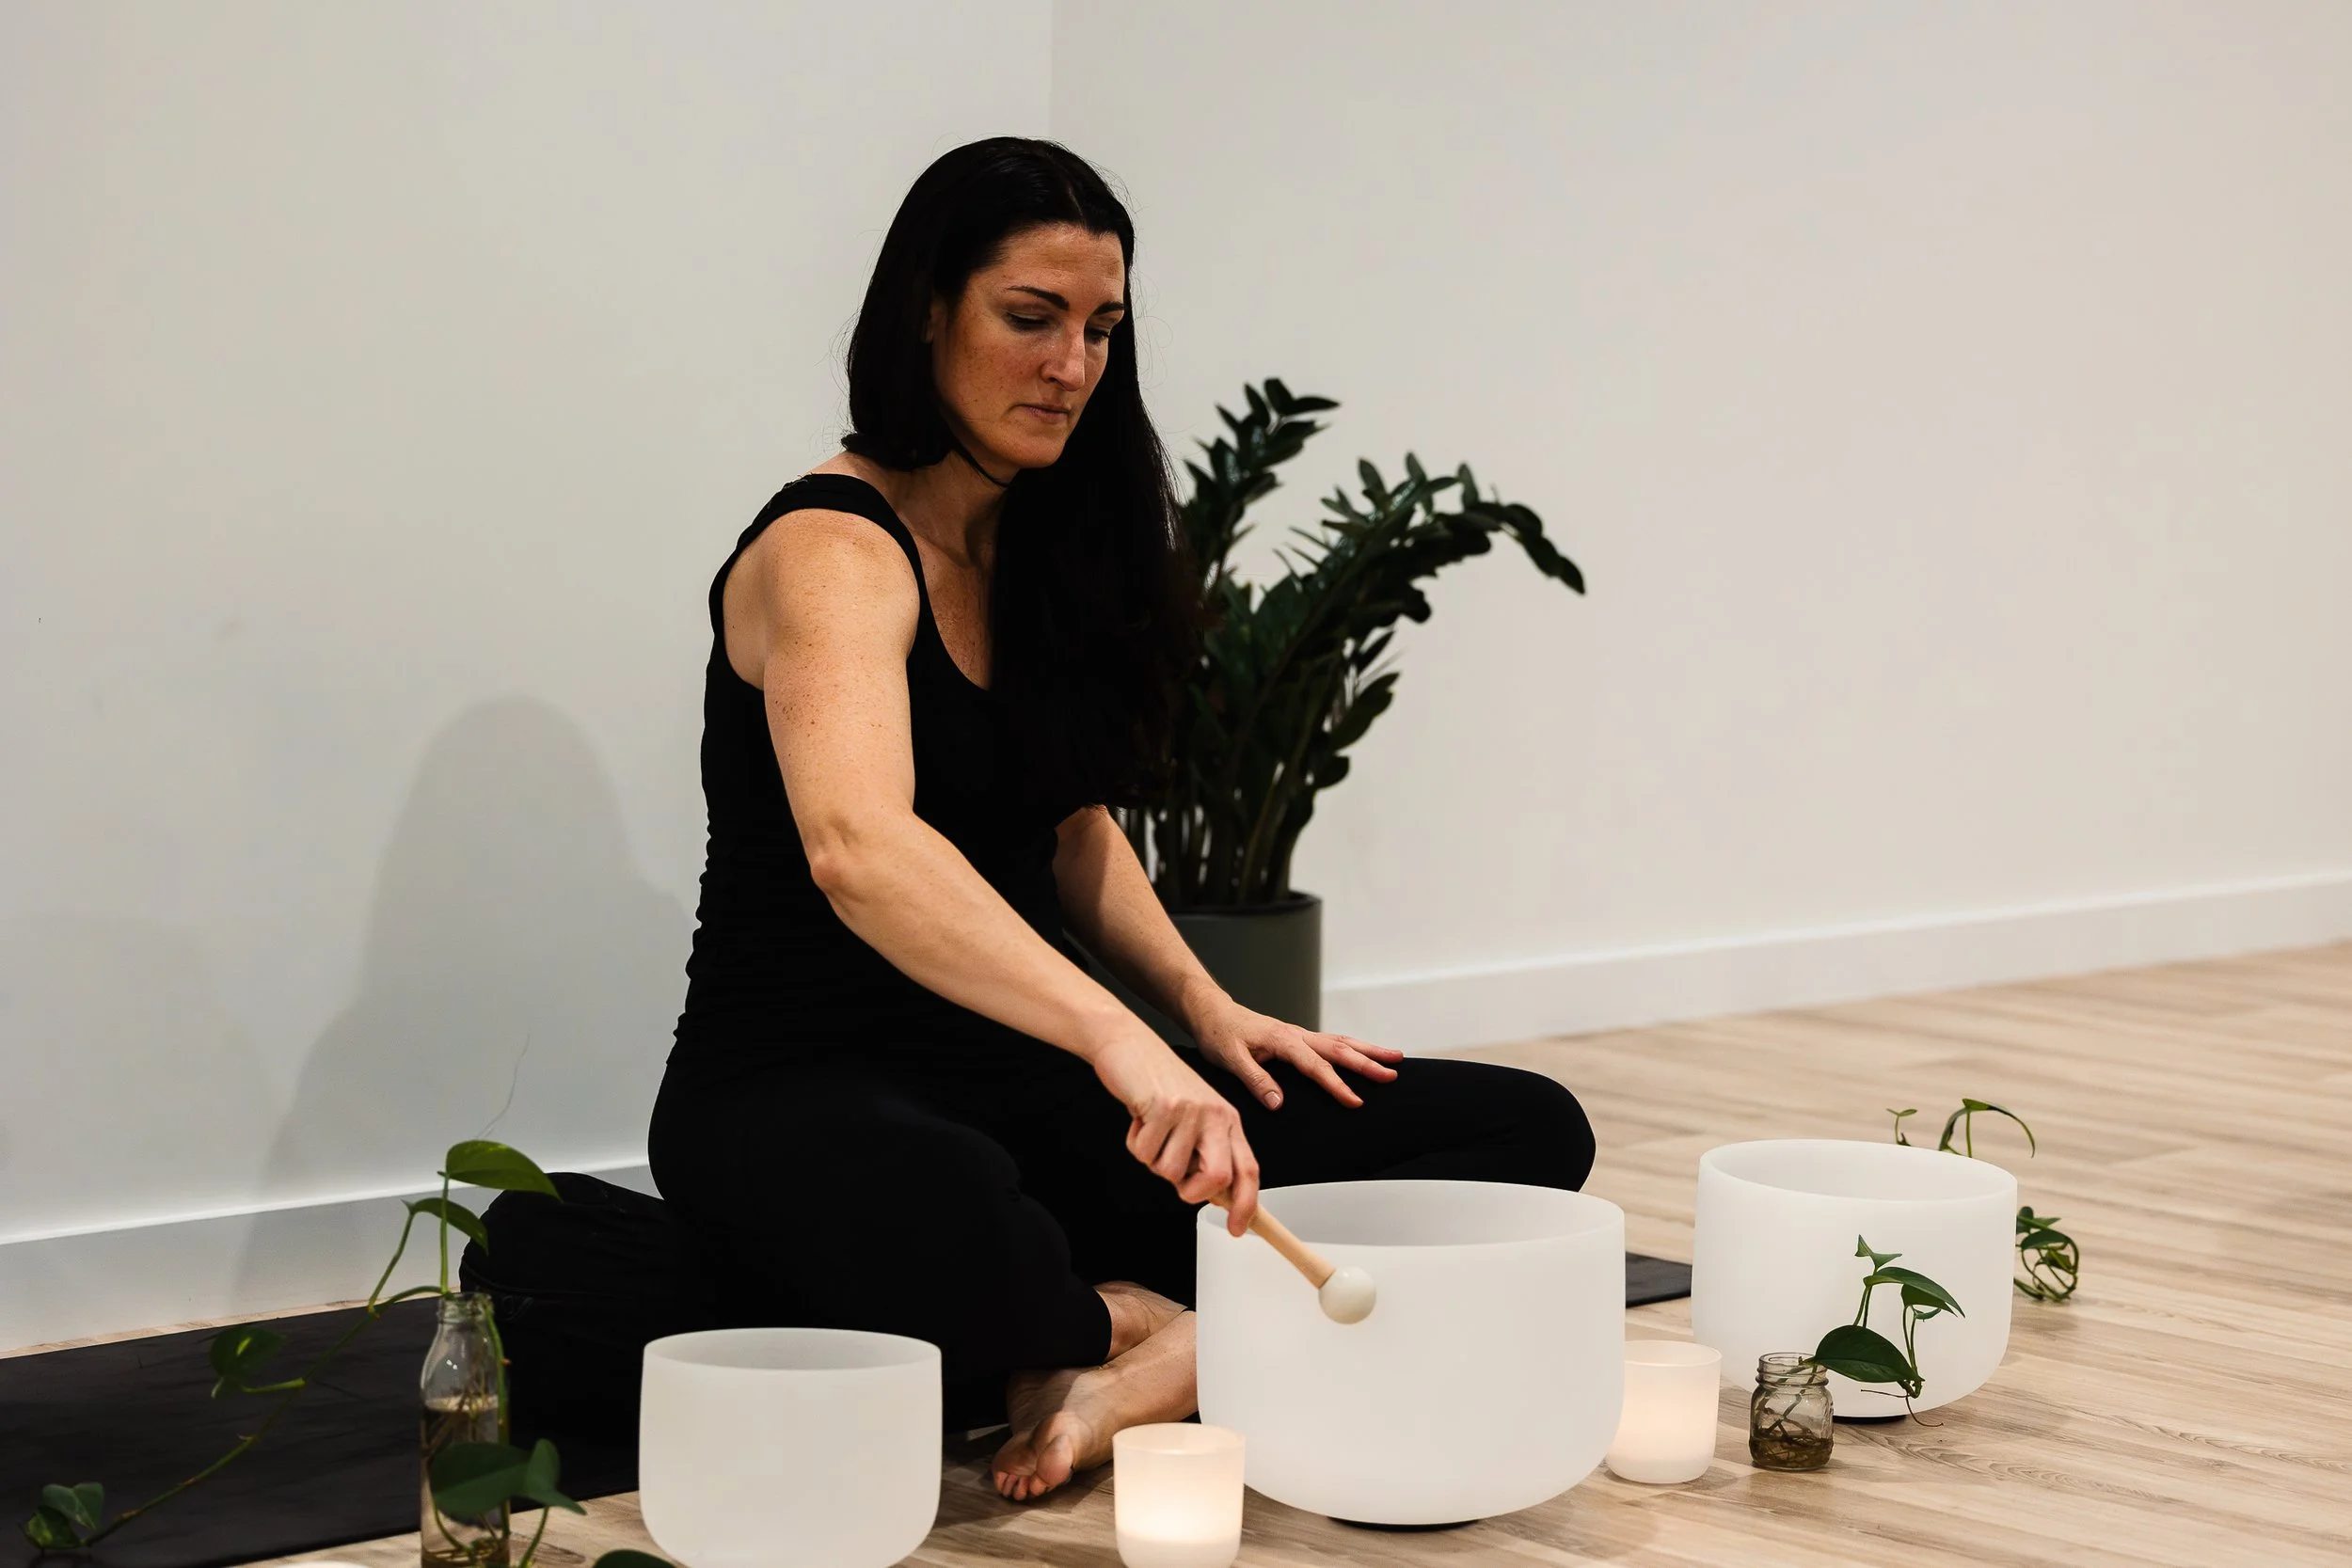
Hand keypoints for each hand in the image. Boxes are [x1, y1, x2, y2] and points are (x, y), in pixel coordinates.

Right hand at [1090, 1029, 1261, 1236]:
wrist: (1130, 1044)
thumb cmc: (1160, 1083)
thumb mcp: (1194, 1115)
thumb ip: (1206, 1150)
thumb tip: (1214, 1194)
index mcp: (1228, 1120)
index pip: (1248, 1170)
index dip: (1245, 1204)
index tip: (1238, 1228)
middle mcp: (1216, 1115)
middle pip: (1217, 1179)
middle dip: (1192, 1192)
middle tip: (1176, 1182)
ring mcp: (1190, 1111)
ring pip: (1170, 1171)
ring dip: (1152, 1159)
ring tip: (1151, 1130)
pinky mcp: (1162, 1107)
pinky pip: (1145, 1153)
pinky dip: (1135, 1142)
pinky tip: (1138, 1117)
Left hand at [1190, 996, 1405, 1109]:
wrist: (1211, 1012)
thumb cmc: (1219, 1034)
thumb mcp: (1229, 1059)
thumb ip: (1255, 1080)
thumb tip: (1279, 1103)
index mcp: (1282, 1040)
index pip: (1315, 1066)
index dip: (1337, 1085)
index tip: (1356, 1101)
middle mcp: (1296, 1034)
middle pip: (1339, 1048)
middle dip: (1368, 1062)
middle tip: (1393, 1073)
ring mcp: (1299, 1035)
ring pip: (1340, 1041)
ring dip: (1368, 1050)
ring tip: (1396, 1058)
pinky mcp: (1297, 1038)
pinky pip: (1332, 1042)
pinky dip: (1353, 1047)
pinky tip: (1364, 1054)